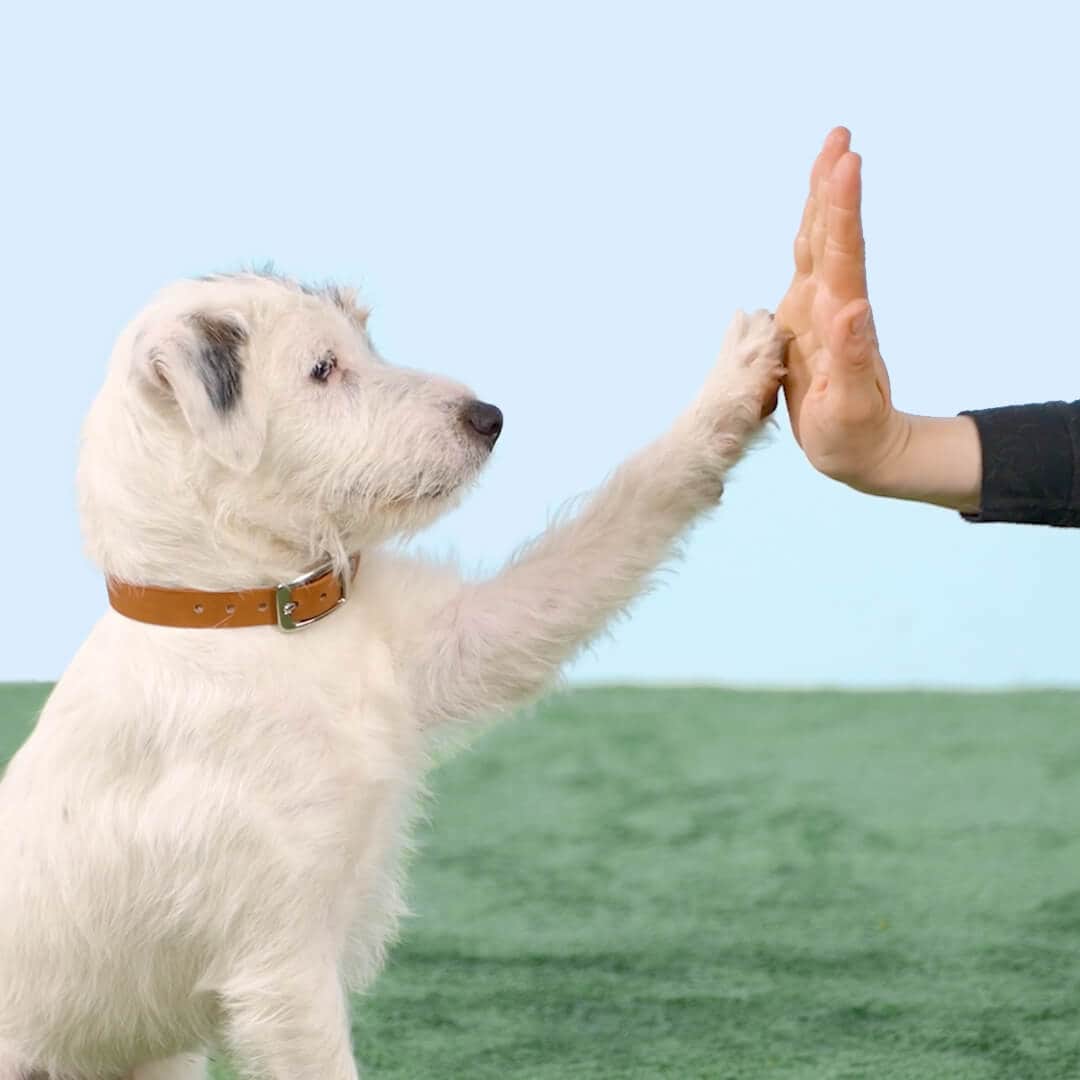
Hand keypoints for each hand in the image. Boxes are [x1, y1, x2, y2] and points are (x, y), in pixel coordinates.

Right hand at [777, 128, 907, 490]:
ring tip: (832, 152)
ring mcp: (819, 311)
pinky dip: (809, 231)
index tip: (848, 164)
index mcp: (840, 322)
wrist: (862, 449)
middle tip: (841, 134)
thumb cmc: (854, 437)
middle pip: (832, 237)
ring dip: (823, 199)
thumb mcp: (849, 409)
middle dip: (834, 186)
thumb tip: (851, 308)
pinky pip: (806, 266)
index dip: (843, 211)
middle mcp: (831, 306)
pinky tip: (808, 213)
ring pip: (820, 244)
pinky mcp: (805, 321)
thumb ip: (853, 360)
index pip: (843, 256)